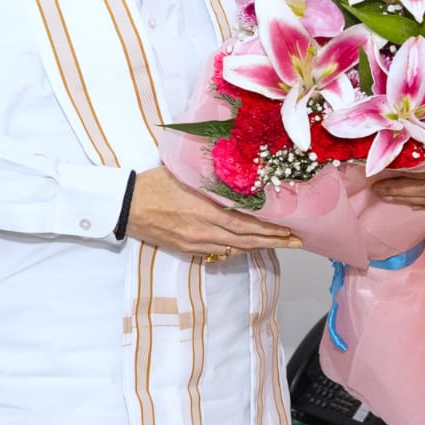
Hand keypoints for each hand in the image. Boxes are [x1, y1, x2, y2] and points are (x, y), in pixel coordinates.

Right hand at [125, 167, 300, 258]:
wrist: (126, 205)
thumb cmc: (153, 183)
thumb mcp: (185, 173)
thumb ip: (211, 177)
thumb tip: (236, 171)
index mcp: (205, 208)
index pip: (246, 222)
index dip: (270, 227)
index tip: (290, 226)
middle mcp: (204, 229)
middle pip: (247, 239)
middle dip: (275, 241)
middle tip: (298, 241)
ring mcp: (196, 242)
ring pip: (235, 248)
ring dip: (260, 247)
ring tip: (282, 245)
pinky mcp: (188, 249)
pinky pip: (219, 252)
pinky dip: (238, 250)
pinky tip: (251, 248)